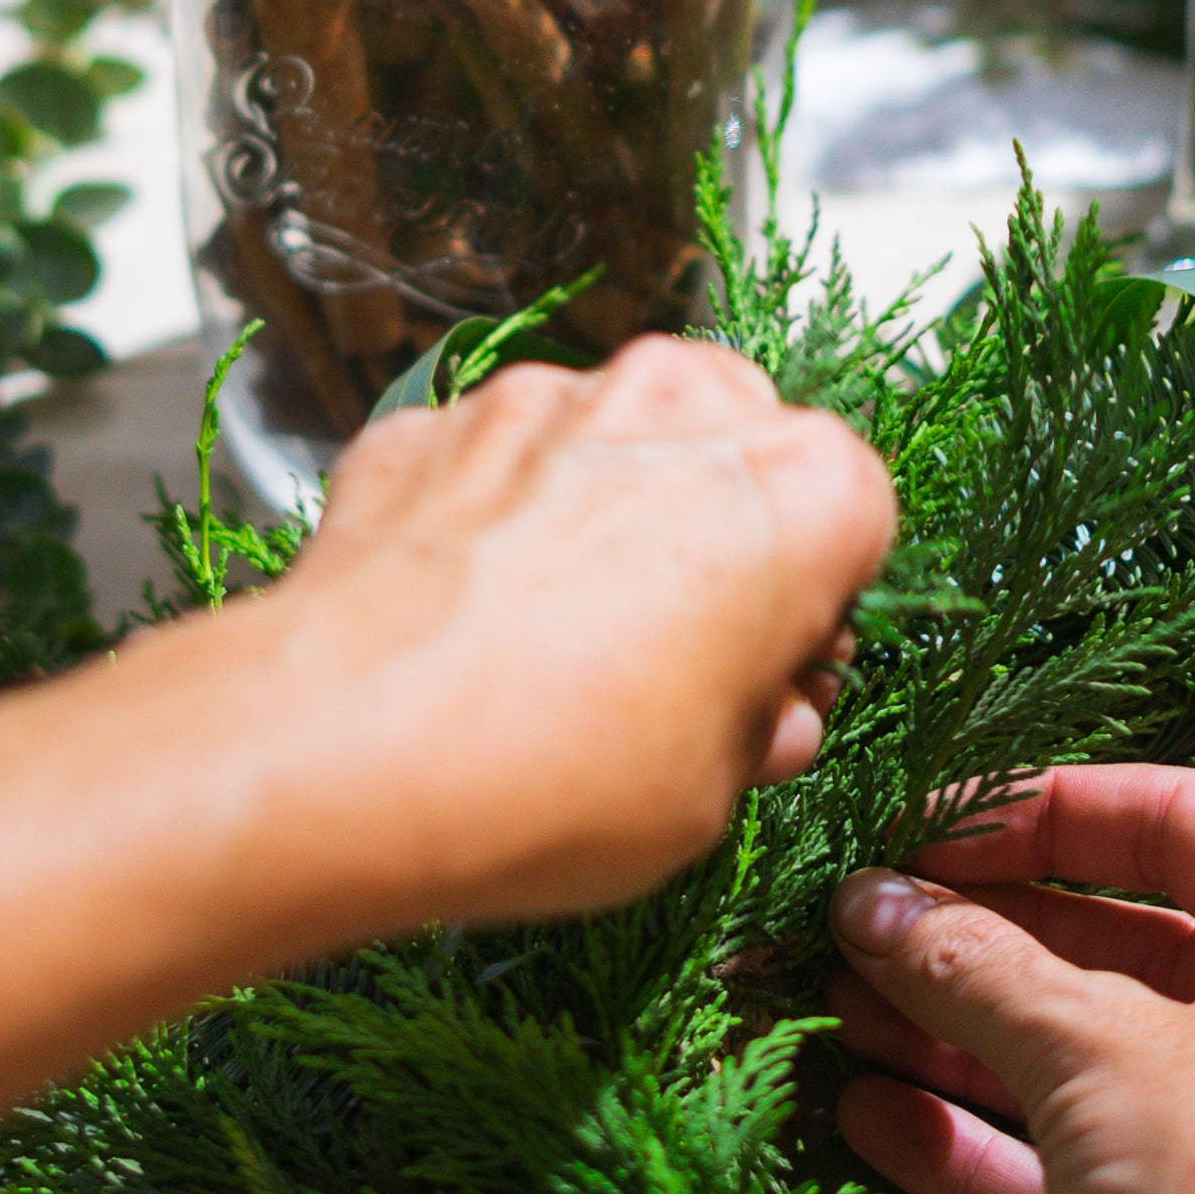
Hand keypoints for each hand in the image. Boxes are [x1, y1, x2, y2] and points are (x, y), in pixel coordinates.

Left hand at [262, 336, 895, 928]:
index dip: (815, 603)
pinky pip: (490, 465)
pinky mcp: (428, 423)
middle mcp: (675, 406)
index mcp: (796, 485)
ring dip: (600, 519)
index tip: (776, 674)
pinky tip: (465, 624)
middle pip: (735, 451)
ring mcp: (539, 399)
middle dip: (715, 538)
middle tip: (674, 664)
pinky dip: (490, 522)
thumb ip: (755, 723)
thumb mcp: (715, 794)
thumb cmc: (550, 775)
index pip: (857, 514)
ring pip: (607, 446)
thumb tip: (753, 709)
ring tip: (553, 652)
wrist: (337, 753)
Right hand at [829, 768, 1194, 1193]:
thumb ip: (970, 963)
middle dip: (985, 943)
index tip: (921, 825)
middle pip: (1137, 948)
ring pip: (1107, 1066)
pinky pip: (1106, 1169)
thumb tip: (869, 904)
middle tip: (867, 925)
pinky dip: (999, 1143)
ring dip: (970, 1039)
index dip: (1037, 813)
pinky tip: (875, 1118)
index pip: (1184, 819)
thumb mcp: (1088, 1046)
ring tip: (845, 1008)